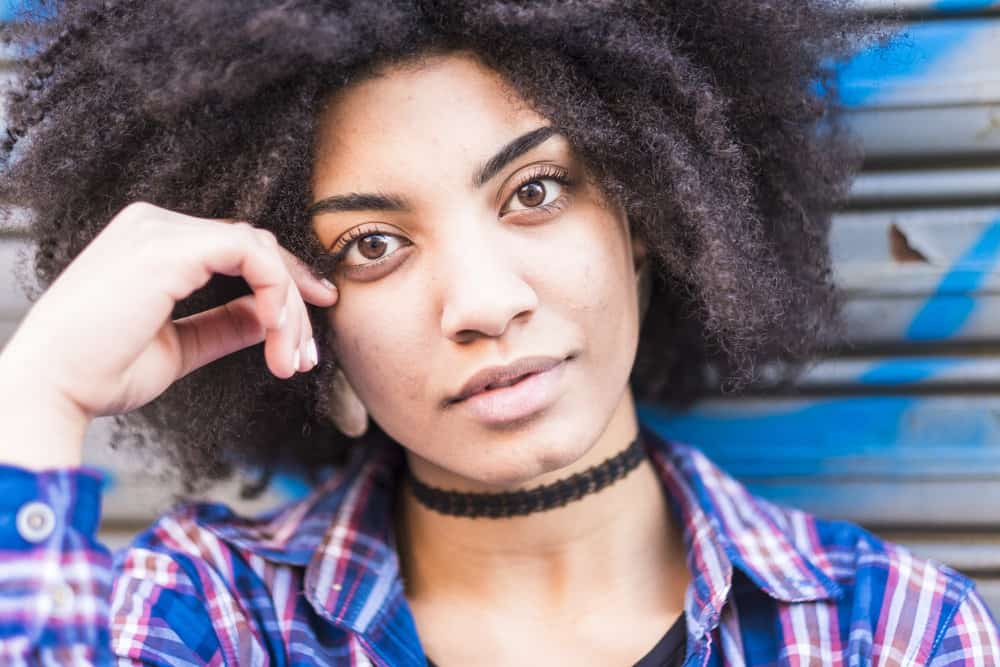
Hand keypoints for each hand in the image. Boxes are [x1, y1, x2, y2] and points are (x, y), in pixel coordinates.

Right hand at [0, 202, 336, 429]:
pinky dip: (275, 293)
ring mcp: (161, 230)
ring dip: (288, 309)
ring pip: (261, 251)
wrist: (52, 387)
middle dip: (294, 303)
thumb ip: (224, 324)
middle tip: (308, 356)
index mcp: (153, 244)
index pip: (237, 251)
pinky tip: (275, 333)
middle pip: (256, 248)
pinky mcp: (169, 246)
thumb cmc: (100, 372)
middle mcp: (156, 226)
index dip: (282, 288)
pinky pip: (251, 254)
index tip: (306, 332)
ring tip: (291, 359)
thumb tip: (266, 319)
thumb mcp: (180, 345)